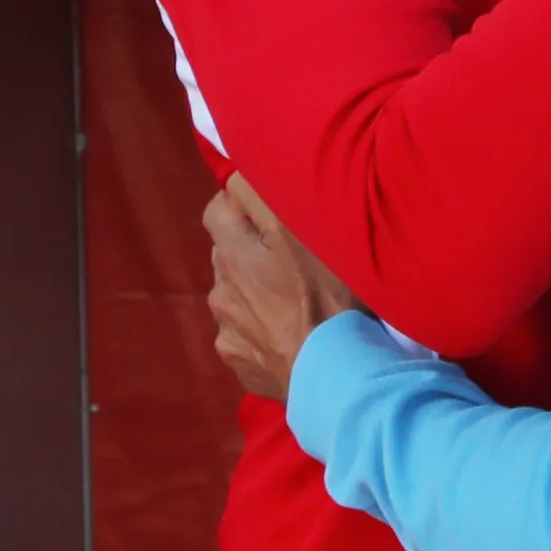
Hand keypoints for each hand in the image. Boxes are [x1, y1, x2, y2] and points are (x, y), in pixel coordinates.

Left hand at [206, 176, 354, 401]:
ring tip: (293, 304)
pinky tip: (290, 337)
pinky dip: (261, 333)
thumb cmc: (326, 296)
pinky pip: (245, 338)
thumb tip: (233, 177)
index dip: (239, 205)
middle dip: (249, 252)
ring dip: (255, 294)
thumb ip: (260, 197)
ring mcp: (227, 333)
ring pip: (235, 299)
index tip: (269, 214)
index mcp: (232, 254)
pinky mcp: (240, 365)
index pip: (216, 210)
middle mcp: (219, 291)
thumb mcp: (301, 230)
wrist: (334, 374)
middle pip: (227, 256)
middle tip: (290, 260)